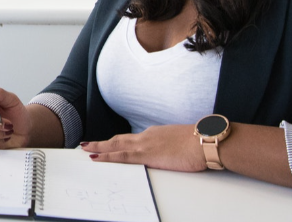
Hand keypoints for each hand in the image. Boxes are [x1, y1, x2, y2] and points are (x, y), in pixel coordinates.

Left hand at [81, 124, 206, 171]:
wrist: (206, 141)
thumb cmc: (200, 143)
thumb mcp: (182, 143)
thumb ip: (171, 146)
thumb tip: (170, 152)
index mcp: (155, 134)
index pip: (132, 139)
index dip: (118, 141)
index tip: (109, 143)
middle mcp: (147, 136)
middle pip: (119, 139)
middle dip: (102, 142)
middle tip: (87, 144)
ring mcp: (145, 145)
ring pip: (115, 145)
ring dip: (99, 147)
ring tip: (85, 149)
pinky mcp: (147, 155)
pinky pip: (120, 156)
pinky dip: (106, 156)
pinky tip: (96, 158)